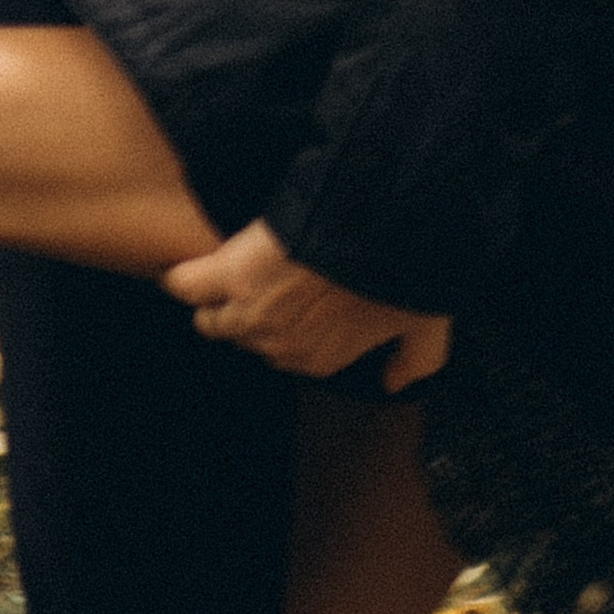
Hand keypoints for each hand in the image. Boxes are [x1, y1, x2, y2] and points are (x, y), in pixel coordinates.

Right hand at [161, 220, 450, 388]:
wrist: (382, 230)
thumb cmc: (405, 274)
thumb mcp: (428, 324)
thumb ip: (415, 359)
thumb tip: (396, 383)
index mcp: (319, 358)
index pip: (284, 354)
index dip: (286, 325)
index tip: (292, 302)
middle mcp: (278, 346)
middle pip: (245, 338)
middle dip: (250, 313)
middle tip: (262, 281)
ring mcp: (249, 313)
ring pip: (211, 317)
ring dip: (217, 298)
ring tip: (224, 273)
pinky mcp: (228, 274)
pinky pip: (186, 284)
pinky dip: (185, 275)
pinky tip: (194, 264)